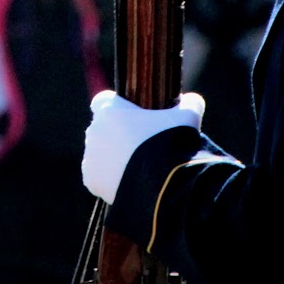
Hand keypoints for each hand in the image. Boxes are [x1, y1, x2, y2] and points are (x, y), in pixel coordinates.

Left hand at [81, 90, 203, 204]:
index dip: (116, 106)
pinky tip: (128, 180)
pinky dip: (109, 179)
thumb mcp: (188, 117)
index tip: (129, 113)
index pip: (103, 100)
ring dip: (111, 156)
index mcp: (111, 110)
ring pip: (99, 153)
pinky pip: (97, 176)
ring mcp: (91, 156)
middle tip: (139, 144)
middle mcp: (95, 130)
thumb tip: (192, 101)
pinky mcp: (91, 180)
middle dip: (116, 134)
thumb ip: (189, 104)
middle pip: (102, 128)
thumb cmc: (171, 142)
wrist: (162, 182)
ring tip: (136, 166)